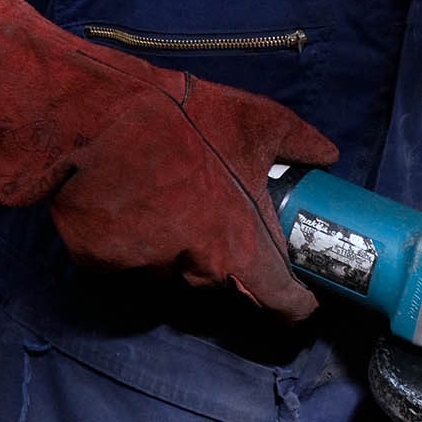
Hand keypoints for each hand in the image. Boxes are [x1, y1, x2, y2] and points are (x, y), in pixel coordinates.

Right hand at [0, 0, 337, 319]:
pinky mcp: (100, 263)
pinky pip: (123, 259)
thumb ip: (297, 143)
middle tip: (208, 209)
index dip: (295, 306)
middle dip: (219, 252)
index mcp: (237, 244)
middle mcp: (193, 268)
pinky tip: (122, 199)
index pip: (278, 301)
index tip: (301, 303)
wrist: (93, 115)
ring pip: (167, 269)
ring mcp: (144, 269)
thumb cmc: (179, 119)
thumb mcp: (253, 120)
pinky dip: (125, 239)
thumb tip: (328, 155)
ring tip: (159, 193)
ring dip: (169, 244)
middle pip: (218, 279)